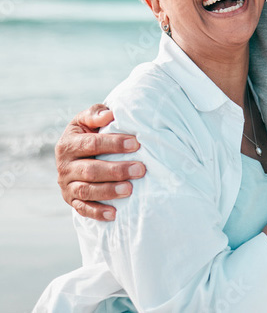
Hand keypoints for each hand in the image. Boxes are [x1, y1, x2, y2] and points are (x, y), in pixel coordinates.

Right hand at [55, 104, 145, 220]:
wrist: (76, 152)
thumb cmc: (88, 131)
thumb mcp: (87, 119)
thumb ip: (96, 114)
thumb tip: (109, 115)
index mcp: (68, 143)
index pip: (91, 144)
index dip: (114, 144)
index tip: (136, 144)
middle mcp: (64, 166)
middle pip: (91, 170)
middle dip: (117, 170)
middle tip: (140, 169)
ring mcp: (66, 185)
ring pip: (87, 191)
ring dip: (109, 191)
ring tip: (130, 189)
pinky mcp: (71, 200)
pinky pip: (82, 209)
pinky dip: (97, 213)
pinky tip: (114, 214)